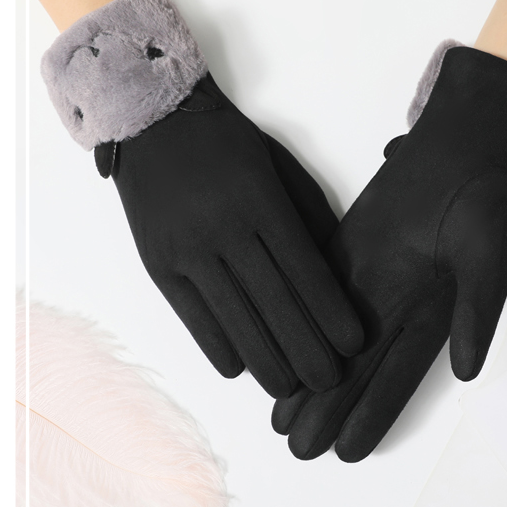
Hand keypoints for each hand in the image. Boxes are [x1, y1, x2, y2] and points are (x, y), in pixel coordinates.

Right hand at [41, 0, 362, 397]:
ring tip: (290, 386)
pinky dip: (218, 347)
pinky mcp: (157, 265)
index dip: (331, 312)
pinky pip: (192, 317)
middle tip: (329, 380)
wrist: (153, 121)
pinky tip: (240, 367)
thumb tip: (332, 268)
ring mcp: (187, 250)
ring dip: (265, 360)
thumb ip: (308, 214)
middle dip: (306, 349)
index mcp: (262, 201)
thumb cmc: (227, 141)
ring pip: (234, 319)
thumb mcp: (279, 164)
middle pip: (274, 304)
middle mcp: (225, 230)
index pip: (305, 270)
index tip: (353, 344)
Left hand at [272, 44, 506, 460]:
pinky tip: (279, 349)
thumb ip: (478, 314)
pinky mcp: (344, 254)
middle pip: (359, 370)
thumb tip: (467, 371)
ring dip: (310, 379)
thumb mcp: (488, 262)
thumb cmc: (480, 206)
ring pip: (333, 341)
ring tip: (281, 418)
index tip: (349, 450)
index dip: (375, 415)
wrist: (457, 154)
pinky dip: (298, 326)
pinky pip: (317, 297)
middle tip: (299, 447)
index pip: (400, 378)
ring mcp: (367, 283)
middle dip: (330, 410)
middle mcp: (396, 309)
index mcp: (433, 318)